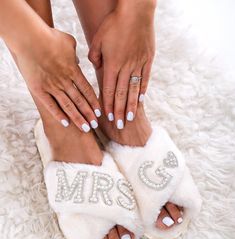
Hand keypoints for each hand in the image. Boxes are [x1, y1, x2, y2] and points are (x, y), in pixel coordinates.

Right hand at [14, 28, 100, 131]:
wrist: (29, 38)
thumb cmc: (49, 37)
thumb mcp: (68, 42)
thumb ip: (76, 54)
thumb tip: (78, 61)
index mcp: (73, 70)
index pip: (87, 90)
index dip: (94, 102)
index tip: (99, 112)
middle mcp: (65, 81)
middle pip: (80, 101)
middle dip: (89, 114)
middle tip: (96, 125)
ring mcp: (52, 86)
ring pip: (68, 106)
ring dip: (78, 118)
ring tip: (86, 128)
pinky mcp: (39, 90)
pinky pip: (51, 105)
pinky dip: (59, 115)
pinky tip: (66, 124)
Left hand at [88, 4, 154, 127]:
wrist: (135, 11)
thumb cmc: (114, 24)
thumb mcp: (98, 39)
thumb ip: (95, 56)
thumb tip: (96, 67)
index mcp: (111, 64)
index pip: (108, 90)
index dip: (107, 105)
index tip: (108, 117)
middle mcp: (125, 67)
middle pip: (121, 94)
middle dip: (119, 111)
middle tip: (120, 125)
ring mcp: (138, 64)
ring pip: (134, 90)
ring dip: (131, 105)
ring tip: (131, 118)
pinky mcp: (148, 59)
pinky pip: (145, 78)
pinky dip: (142, 90)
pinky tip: (141, 100)